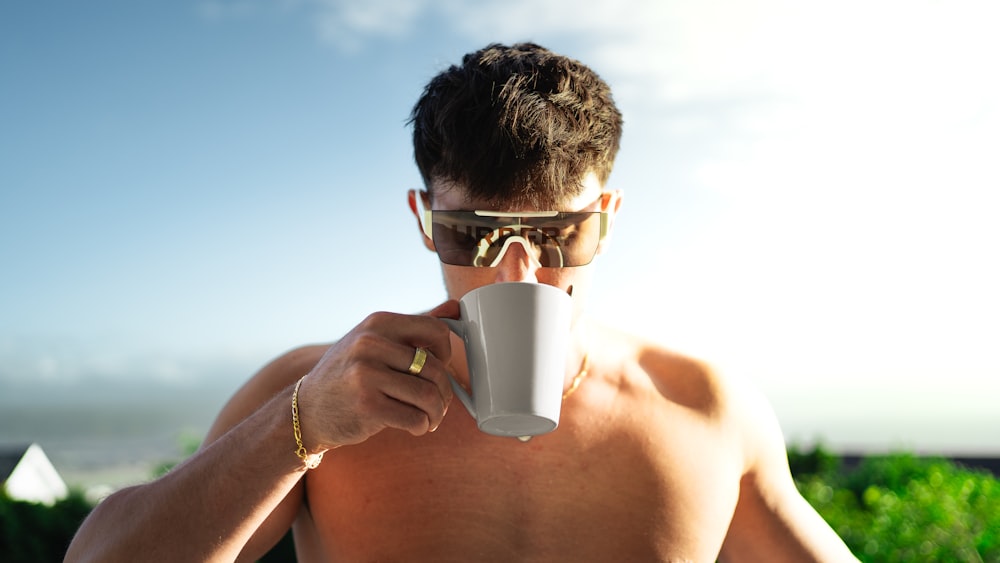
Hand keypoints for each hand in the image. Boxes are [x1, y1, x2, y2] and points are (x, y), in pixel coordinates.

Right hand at [295, 300, 458, 449]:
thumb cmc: (348, 375)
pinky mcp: (367, 406)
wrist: (308, 409)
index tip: (437, 368)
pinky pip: (415, 418)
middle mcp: (370, 344)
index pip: (436, 330)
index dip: (446, 353)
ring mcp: (366, 375)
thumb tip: (455, 307)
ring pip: (429, 395)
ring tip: (429, 417)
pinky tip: (415, 426)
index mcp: (377, 322)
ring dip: (437, 412)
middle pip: (435, 368)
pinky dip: (423, 426)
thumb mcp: (374, 343)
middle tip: (437, 403)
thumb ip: (413, 330)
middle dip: (444, 392)